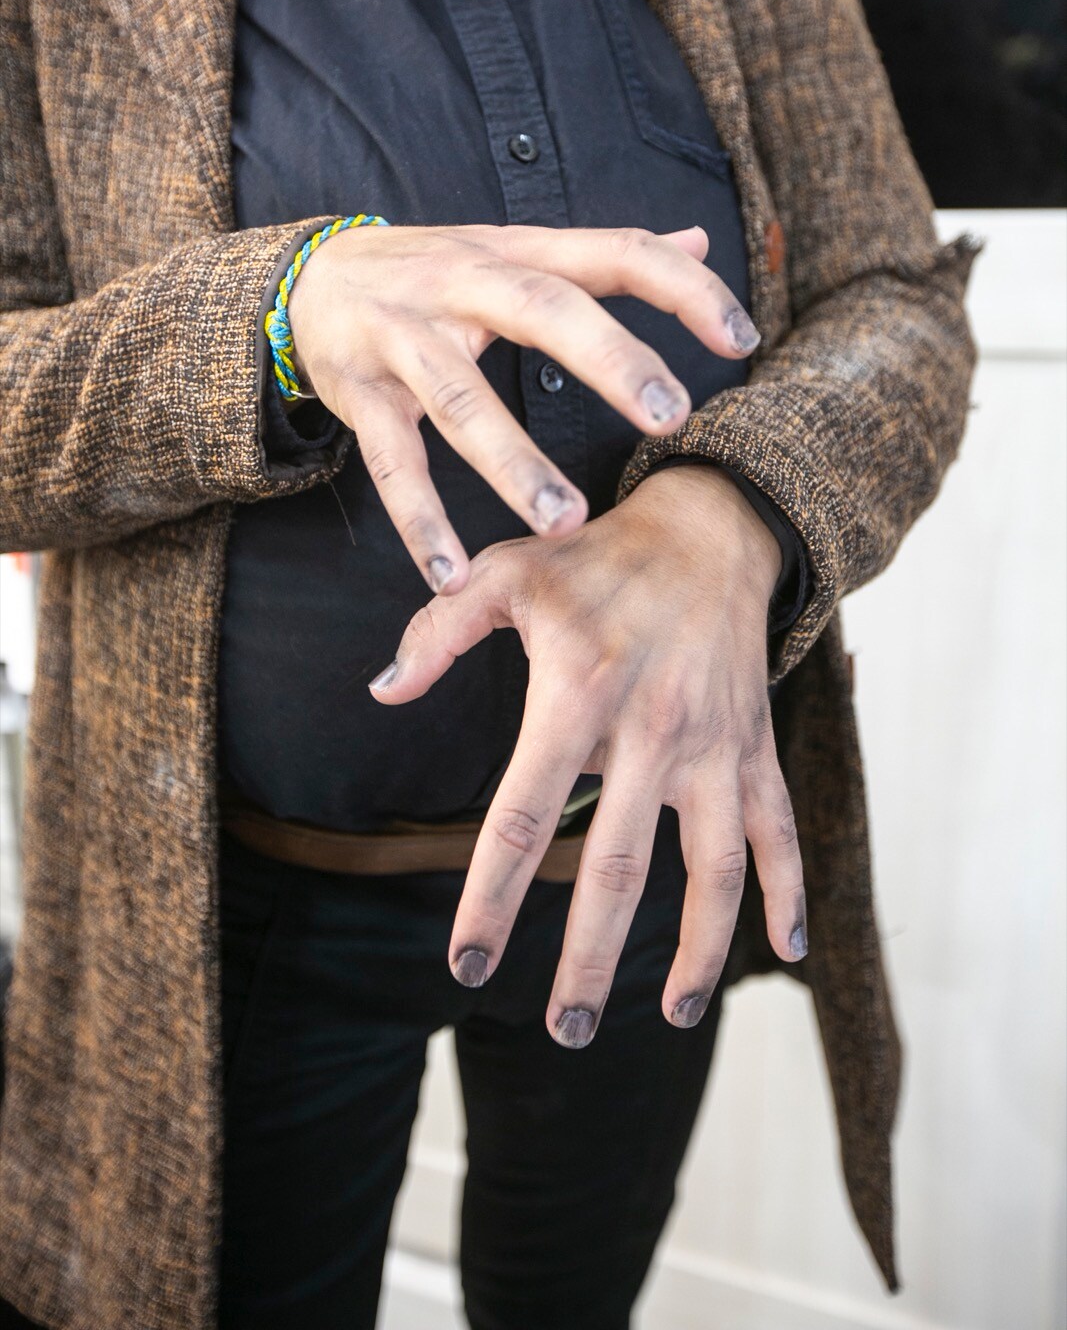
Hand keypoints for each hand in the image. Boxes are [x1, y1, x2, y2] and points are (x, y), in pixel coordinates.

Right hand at [287, 222, 759, 593]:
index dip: (683, 288)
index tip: (743, 339)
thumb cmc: (435, 274)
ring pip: (462, 402)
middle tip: (671, 417)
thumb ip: (606, 252)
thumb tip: (701, 238)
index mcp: (516, 253)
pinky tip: (454, 576)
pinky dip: (421, 521)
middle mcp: (461, 284)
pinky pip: (393, 464)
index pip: (614, 251)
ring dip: (514, 464)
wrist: (306, 278)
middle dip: (609, 359)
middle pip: (543, 309)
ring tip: (568, 524)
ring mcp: (405, 339)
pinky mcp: (362, 396)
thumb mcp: (517, 250)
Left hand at [369, 463, 806, 1044]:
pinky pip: (780, 830)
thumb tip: (380, 691)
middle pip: (617, 869)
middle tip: (566, 1030)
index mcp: (578, 695)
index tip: (466, 967)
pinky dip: (788, 891)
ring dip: (700, 951)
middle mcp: (651, 732)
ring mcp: (712, 745)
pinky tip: (784, 951)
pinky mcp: (754, 746)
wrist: (708, 529)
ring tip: (675, 1019)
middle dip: (592, 959)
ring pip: (713, 868)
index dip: (491, 901)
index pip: (523, 817)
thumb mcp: (506, 571)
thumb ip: (439, 630)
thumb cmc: (594, 557)